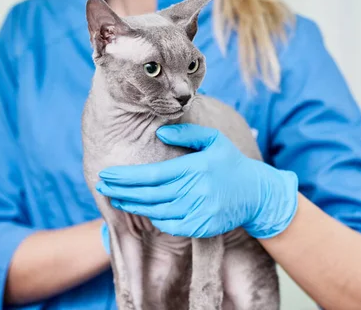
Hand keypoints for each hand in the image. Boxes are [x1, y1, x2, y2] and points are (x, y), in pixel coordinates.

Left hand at [95, 124, 298, 238]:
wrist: (257, 194)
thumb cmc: (231, 163)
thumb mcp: (214, 140)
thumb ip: (187, 133)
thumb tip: (161, 132)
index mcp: (195, 168)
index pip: (152, 175)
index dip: (126, 176)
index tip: (107, 174)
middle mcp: (195, 191)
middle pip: (149, 194)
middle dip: (122, 190)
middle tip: (102, 186)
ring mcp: (198, 211)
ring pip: (157, 211)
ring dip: (134, 205)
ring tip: (117, 199)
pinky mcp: (201, 227)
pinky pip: (171, 225)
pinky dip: (154, 219)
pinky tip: (142, 211)